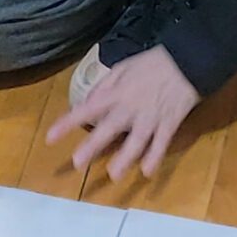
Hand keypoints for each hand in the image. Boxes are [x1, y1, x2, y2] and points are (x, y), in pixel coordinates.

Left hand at [44, 46, 197, 180]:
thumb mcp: (122, 67)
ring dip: (124, 160)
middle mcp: (130, 109)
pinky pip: (161, 144)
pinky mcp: (168, 124)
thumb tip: (88, 102)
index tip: (50, 138)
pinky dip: (155, 158)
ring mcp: (150, 119)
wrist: (187, 61)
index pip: (86, 110)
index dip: (67, 124)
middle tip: (77, 163)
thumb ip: (104, 86)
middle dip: (92, 146)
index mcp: (116, 94)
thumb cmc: (152, 64)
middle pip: (108, 130)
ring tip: (113, 175)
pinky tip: (147, 172)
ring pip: (135, 143)